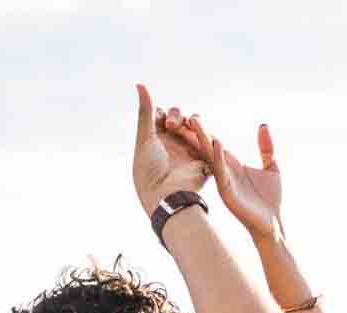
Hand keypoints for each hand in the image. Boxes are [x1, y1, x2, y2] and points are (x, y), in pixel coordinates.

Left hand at [133, 84, 209, 214]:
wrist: (168, 196)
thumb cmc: (150, 170)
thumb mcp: (145, 137)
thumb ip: (145, 111)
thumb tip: (139, 83)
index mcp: (154, 141)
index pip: (159, 116)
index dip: (159, 113)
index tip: (159, 120)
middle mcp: (171, 145)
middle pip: (177, 117)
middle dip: (176, 115)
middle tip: (171, 125)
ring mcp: (187, 151)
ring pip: (194, 126)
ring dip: (191, 122)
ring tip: (189, 125)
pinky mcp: (202, 159)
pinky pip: (207, 141)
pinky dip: (205, 134)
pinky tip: (200, 132)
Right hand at [200, 122, 284, 242]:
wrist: (273, 224)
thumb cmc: (271, 199)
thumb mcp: (271, 168)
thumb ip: (266, 148)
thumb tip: (263, 125)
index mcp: (232, 164)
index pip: (213, 143)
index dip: (202, 130)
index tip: (190, 115)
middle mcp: (224, 171)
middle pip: (206, 146)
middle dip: (195, 131)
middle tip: (182, 115)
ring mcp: (224, 181)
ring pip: (209, 156)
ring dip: (202, 139)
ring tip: (194, 122)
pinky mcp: (227, 192)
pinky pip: (220, 171)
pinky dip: (218, 156)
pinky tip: (216, 142)